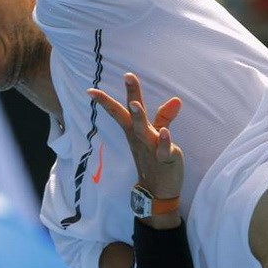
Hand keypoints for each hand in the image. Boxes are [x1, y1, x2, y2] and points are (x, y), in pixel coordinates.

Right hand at [87, 73, 183, 199]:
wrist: (157, 190)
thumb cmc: (153, 159)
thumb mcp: (156, 135)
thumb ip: (164, 117)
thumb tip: (176, 99)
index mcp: (133, 130)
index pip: (118, 111)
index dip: (105, 100)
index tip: (90, 90)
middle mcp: (138, 136)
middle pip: (131, 114)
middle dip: (131, 95)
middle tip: (128, 76)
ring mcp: (150, 147)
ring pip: (143, 130)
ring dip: (139, 117)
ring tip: (135, 105)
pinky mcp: (164, 158)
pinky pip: (163, 149)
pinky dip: (164, 141)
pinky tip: (166, 133)